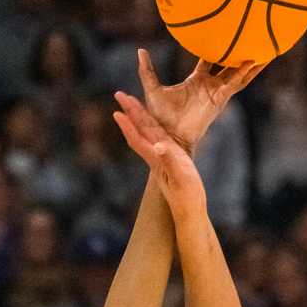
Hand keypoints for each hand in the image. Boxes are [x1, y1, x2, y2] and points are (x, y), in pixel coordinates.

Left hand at [113, 92, 209, 225]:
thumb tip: (158, 145)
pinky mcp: (169, 160)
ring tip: (131, 105)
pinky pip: (156, 138)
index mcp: (156, 157)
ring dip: (137, 118)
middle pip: (139, 130)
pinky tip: (151, 125)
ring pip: (146, 133)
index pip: (138, 136)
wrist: (189, 212)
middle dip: (129, 112)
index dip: (128, 123)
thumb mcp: (181, 176)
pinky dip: (151, 128)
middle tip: (119, 94)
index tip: (117, 109)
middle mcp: (155, 156)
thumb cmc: (187, 196)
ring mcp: (161, 158)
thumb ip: (170, 160)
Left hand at [131, 45, 260, 152]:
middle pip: (230, 66)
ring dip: (250, 63)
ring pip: (238, 74)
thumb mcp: (153, 88)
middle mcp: (210, 84)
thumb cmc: (161, 116)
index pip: (209, 59)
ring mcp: (217, 91)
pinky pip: (235, 82)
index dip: (216, 48)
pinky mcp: (219, 98)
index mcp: (197, 79)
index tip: (224, 33)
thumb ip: (147, 70)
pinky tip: (254, 61)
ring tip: (264, 51)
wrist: (169, 134)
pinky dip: (245, 72)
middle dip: (241, 54)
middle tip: (252, 40)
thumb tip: (140, 50)